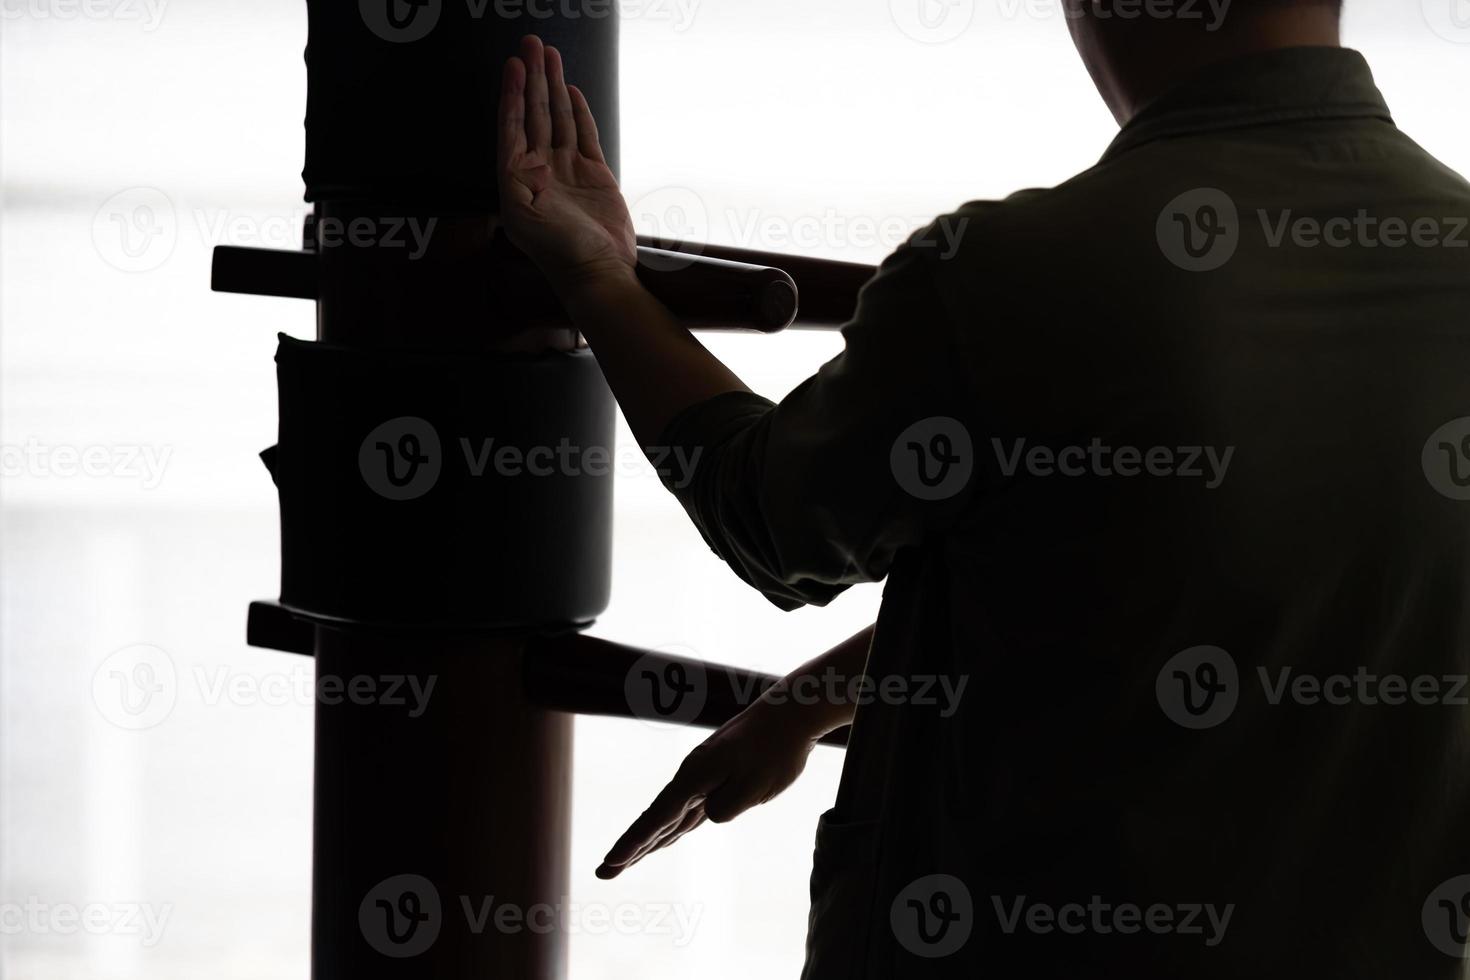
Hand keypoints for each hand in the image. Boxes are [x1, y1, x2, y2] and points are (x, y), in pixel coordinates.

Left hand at [497, 35, 636, 291]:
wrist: (600, 272)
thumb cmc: (560, 252)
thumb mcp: (524, 217)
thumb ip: (519, 180)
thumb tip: (524, 151)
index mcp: (517, 180)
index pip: (512, 127)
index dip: (513, 95)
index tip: (514, 66)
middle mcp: (540, 171)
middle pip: (535, 115)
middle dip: (533, 79)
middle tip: (532, 45)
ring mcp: (567, 170)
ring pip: (558, 119)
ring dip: (553, 87)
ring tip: (550, 55)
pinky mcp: (594, 174)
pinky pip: (583, 135)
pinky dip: (578, 112)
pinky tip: (570, 91)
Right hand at [596, 700, 821, 879]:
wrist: (789, 713)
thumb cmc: (775, 749)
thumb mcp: (754, 786)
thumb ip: (725, 808)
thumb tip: (709, 815)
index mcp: (695, 777)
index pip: (657, 818)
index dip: (632, 843)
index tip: (609, 863)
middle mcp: (691, 777)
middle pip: (655, 821)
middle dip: (629, 849)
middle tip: (602, 873)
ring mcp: (702, 778)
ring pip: (669, 819)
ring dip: (646, 842)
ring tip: (622, 863)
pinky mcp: (715, 780)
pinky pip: (686, 812)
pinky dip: (669, 829)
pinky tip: (660, 841)